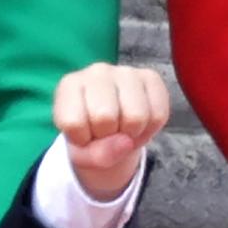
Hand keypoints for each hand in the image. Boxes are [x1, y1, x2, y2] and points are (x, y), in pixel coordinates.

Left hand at [53, 63, 168, 200]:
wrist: (110, 127)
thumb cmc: (89, 136)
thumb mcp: (81, 153)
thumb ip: (95, 155)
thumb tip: (126, 142)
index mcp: (69, 86)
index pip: (73, 122)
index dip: (81, 140)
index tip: (83, 135)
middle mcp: (96, 72)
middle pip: (105, 117)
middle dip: (107, 136)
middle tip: (105, 132)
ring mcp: (126, 72)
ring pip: (135, 116)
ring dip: (131, 134)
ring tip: (122, 130)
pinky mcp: (151, 77)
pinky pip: (158, 115)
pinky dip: (149, 130)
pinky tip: (138, 125)